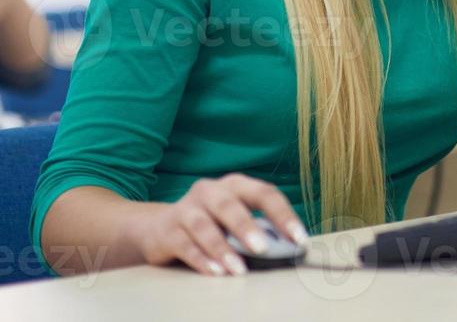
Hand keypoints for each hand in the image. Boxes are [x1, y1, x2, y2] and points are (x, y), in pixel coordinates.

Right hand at [128, 174, 307, 276]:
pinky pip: (185, 245)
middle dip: (247, 227)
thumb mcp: (233, 219)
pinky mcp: (167, 231)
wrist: (157, 227)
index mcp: (234, 184)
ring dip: (222, 248)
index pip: (264, 193)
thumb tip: (287, 249)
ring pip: (204, 226)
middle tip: (263, 248)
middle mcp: (209, 191)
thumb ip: (256, 228)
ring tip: (238, 269)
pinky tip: (215, 273)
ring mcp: (185, 209)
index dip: (283, 214)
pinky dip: (201, 260)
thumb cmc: (210, 222)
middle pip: (230, 205)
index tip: (299, 238)